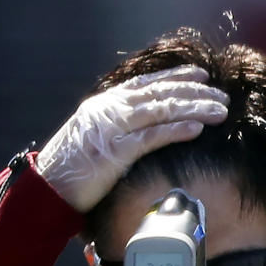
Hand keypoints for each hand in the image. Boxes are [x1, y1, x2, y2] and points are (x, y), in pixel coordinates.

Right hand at [37, 65, 228, 212]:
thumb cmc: (68, 172)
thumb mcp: (91, 139)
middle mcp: (109, 109)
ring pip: (161, 110)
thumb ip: (114, 128)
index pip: (146, 83)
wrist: (45, 191)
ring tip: (219, 110)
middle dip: (194, 91)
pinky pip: (152, 137)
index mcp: (103, 104)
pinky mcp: (115, 152)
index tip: (201, 75)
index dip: (176, 77)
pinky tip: (197, 127)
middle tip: (221, 94)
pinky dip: (177, 129)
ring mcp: (112, 128)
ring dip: (194, 107)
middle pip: (160, 92)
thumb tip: (140, 128)